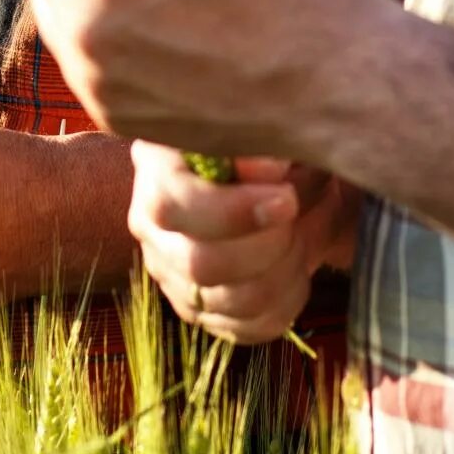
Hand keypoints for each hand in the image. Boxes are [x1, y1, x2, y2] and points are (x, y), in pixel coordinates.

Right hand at [130, 143, 357, 344]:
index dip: (233, 211)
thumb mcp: (269, 126)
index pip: (173, 204)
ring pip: (227, 301)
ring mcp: (170, 271)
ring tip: (303, 234)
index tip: (287, 199)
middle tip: (299, 212)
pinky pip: (246, 327)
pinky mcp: (199, 308)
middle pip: (201, 264)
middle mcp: (151, 224)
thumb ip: (265, 140)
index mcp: (157, 166)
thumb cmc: (270, 141)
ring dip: (284, 271)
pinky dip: (286, 300)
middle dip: (270, 245)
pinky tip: (298, 266)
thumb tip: (266, 168)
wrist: (280, 173)